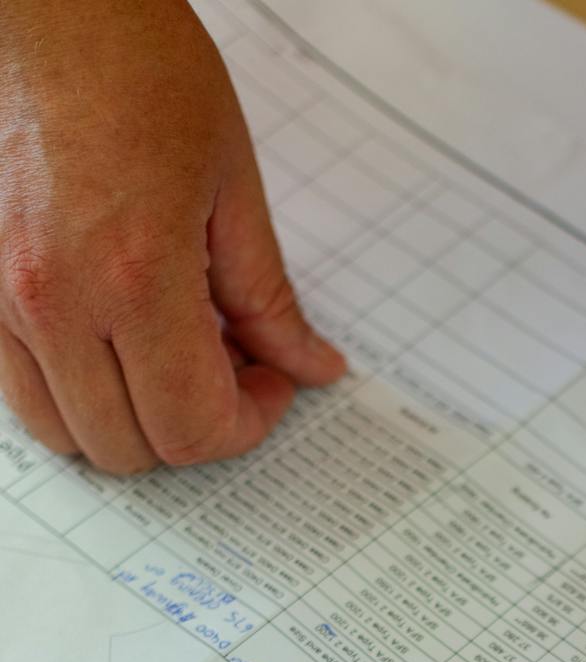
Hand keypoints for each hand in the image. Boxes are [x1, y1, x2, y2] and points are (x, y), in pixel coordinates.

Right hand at [0, 0, 344, 473]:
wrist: (42, 4)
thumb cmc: (133, 65)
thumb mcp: (231, 183)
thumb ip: (268, 296)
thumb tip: (310, 367)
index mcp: (136, 277)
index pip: (194, 428)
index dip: (245, 426)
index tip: (269, 386)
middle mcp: (57, 302)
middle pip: (133, 448)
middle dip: (193, 428)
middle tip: (229, 370)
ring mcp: (0, 300)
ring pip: (69, 433)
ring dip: (129, 421)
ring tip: (167, 357)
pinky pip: (19, 392)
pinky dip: (73, 392)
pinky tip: (111, 342)